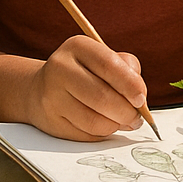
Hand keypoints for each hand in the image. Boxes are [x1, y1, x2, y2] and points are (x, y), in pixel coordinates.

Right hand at [26, 35, 148, 140]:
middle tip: (136, 117)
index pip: (109, 65)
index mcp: (78, 46)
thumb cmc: (83, 73)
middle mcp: (60, 68)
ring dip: (116, 125)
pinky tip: (104, 125)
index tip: (141, 98)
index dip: (130, 85)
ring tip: (122, 121)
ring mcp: (51, 96)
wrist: (41, 88)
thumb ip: (127, 69)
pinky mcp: (50, 120)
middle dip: (126, 112)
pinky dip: (102, 133)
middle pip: (102, 97)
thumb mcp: (104, 58)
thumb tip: (140, 98)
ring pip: (94, 121)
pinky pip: (85, 134)